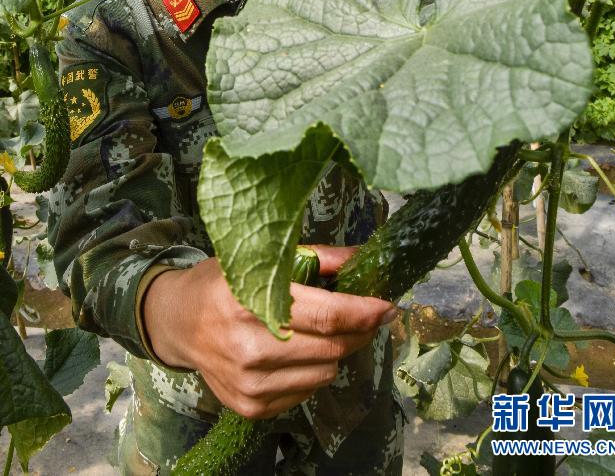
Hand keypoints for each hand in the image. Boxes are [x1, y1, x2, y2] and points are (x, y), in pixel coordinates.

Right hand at [142, 246, 396, 418]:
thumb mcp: (262, 258)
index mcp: (251, 301)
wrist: (178, 321)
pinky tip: (297, 351)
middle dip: (359, 331)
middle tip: (367, 316)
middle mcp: (249, 347)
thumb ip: (317, 257)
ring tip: (323, 331)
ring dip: (336, 352)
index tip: (387, 306)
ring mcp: (248, 383)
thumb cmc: (224, 282)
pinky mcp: (249, 407)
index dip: (364, 312)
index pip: (326, 315)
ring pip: (325, 374)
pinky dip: (312, 372)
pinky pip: (306, 393)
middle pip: (332, 349)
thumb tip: (363, 257)